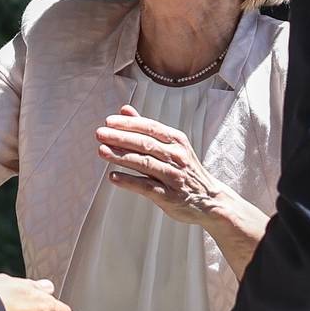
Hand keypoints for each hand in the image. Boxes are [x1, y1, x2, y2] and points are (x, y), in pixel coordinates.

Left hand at [94, 105, 231, 226]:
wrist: (209, 200)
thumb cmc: (186, 171)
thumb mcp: (172, 146)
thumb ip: (147, 128)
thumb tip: (124, 110)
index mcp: (176, 141)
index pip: (150, 127)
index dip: (129, 124)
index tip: (109, 121)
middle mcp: (176, 156)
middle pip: (145, 143)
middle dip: (120, 137)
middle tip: (100, 133)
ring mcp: (173, 176)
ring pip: (145, 163)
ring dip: (122, 156)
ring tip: (102, 151)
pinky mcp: (170, 196)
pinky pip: (147, 187)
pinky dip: (129, 182)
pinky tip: (113, 177)